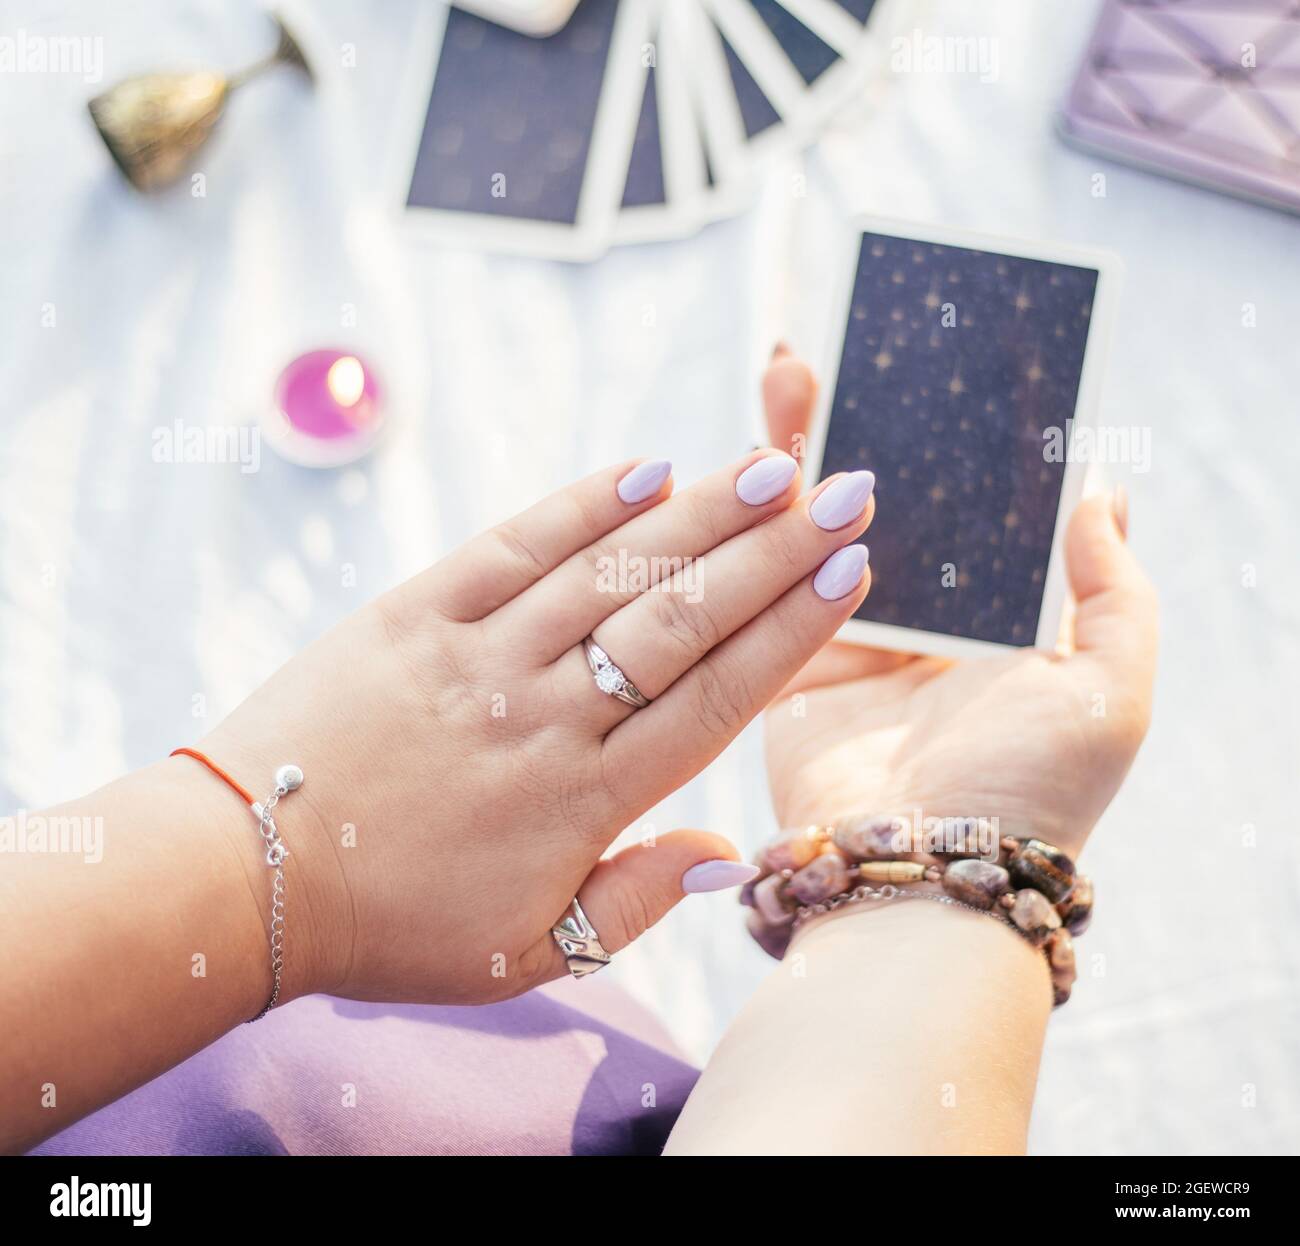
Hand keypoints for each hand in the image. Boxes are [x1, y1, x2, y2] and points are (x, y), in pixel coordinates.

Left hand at [197, 447, 875, 1004]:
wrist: (241, 875)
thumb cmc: (392, 925)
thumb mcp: (527, 953)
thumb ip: (637, 901)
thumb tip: (729, 851)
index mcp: (583, 801)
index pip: (717, 699)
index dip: (792, 631)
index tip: (853, 573)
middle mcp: (546, 715)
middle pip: (685, 619)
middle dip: (779, 551)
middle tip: (850, 490)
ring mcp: (479, 656)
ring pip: (612, 572)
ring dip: (701, 514)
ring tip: (773, 466)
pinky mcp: (413, 614)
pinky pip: (512, 547)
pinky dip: (581, 506)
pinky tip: (645, 469)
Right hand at [760, 350, 1157, 857]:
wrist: (924, 874)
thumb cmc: (1033, 788)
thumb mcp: (1111, 690)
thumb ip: (1117, 590)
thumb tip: (1107, 489)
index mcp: (995, 614)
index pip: (973, 499)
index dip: (953, 430)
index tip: (934, 360)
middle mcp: (921, 616)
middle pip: (888, 495)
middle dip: (863, 419)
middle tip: (840, 343)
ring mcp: (845, 633)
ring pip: (818, 523)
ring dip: (800, 447)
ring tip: (790, 367)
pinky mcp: (782, 659)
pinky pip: (765, 580)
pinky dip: (751, 521)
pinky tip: (744, 456)